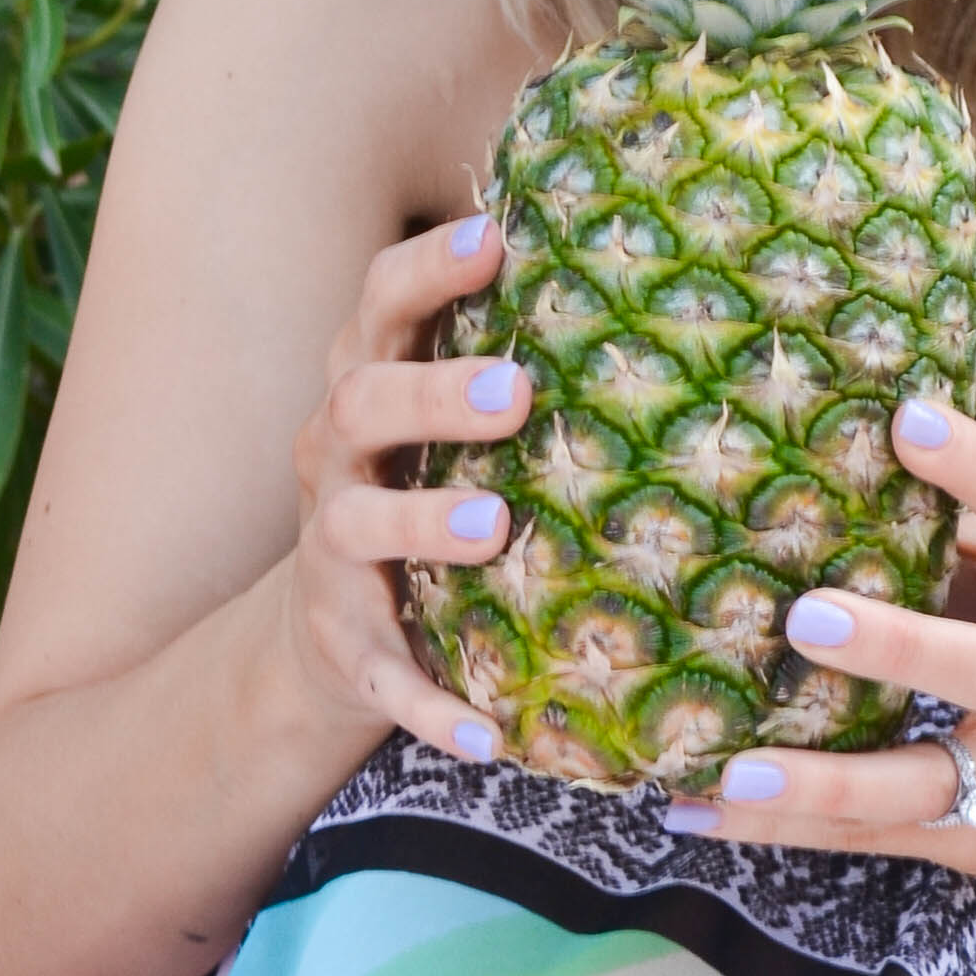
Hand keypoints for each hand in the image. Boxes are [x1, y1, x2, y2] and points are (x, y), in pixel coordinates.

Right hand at [279, 211, 523, 766]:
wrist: (325, 638)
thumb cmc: (425, 493)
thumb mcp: (442, 423)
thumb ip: (511, 354)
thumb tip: (650, 256)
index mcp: (369, 387)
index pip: (380, 306)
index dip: (427, 269)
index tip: (493, 237)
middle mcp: (336, 459)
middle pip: (360, 403)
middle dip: (431, 393)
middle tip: (512, 390)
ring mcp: (332, 555)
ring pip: (357, 526)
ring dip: (422, 523)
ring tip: (494, 526)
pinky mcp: (343, 649)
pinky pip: (381, 679)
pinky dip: (428, 708)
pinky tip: (488, 738)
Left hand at [660, 405, 975, 972]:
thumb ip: (974, 536)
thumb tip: (853, 456)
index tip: (906, 419)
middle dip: (898, 646)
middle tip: (807, 615)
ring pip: (916, 785)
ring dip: (821, 782)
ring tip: (734, 769)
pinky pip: (869, 838)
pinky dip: (781, 828)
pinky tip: (699, 809)